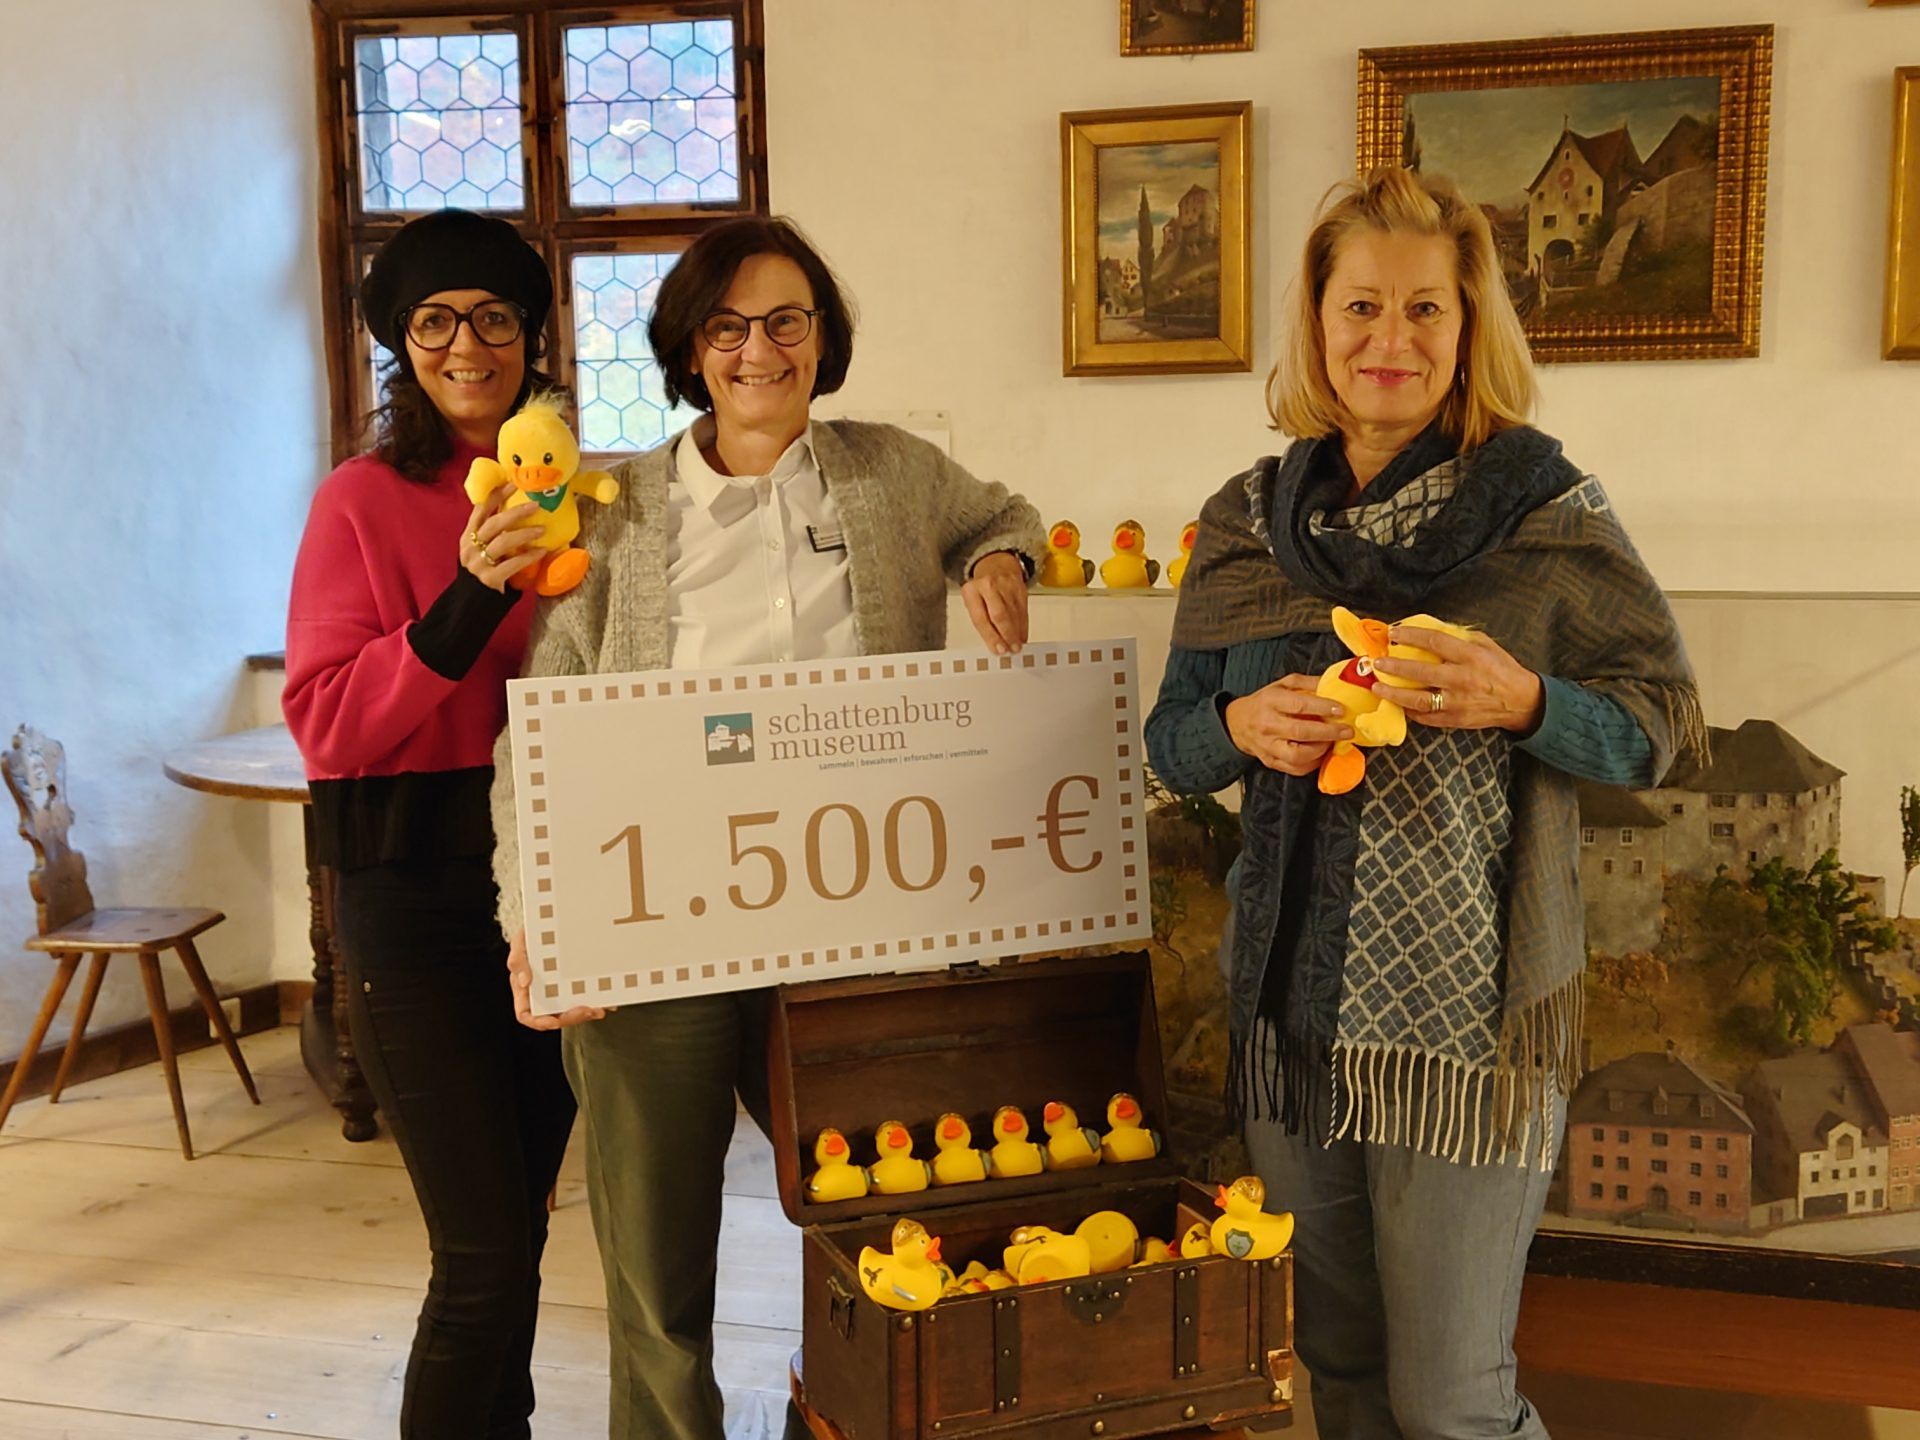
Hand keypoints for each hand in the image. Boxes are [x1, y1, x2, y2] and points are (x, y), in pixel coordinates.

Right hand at [461, 484, 545, 591]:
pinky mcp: (489, 579)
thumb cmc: (482, 570)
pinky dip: (528, 556)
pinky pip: (512, 564)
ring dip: (525, 533)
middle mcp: (470, 547)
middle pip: (493, 523)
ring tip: (542, 529)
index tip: (512, 484)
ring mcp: (478, 564)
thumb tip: (518, 511)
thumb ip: (492, 534)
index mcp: (467, 536)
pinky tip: (542, 552)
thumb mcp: (480, 549)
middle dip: (515, 512)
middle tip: (535, 505)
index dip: (496, 495)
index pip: (480, 510)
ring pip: (503, 542)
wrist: (471, 602)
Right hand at [507, 926, 606, 1029]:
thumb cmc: (530, 935)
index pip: (527, 1015)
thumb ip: (518, 960)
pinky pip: (586, 996)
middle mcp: (542, 994)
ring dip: (587, 1012)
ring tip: (601, 1007)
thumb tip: (524, 982)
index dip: (540, 1022)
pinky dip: (597, 999)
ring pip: (572, 1010)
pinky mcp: (576, 983)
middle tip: (588, 1010)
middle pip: (554, 1016)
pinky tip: (608, 997)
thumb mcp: (520, 943)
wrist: (550, 922)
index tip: (555, 1022)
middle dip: (572, 1017)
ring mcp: (560, 990)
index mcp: (525, 990)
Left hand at [961, 552, 1029, 655]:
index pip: (981, 618)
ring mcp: (1006, 586)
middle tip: (1011, 649)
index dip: (991, 636)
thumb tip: (995, 643)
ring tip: (1017, 646)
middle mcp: (988, 586)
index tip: (998, 649)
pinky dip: (1023, 626)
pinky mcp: (1020, 588)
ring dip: (1016, 633)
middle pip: (999, 615)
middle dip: (1007, 635)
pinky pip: (1023, 611)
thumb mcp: (974, 601)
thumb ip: (982, 620)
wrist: (996, 564)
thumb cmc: (982, 587)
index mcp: (972, 591)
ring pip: (1013, 614)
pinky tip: (1022, 635)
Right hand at [1224, 674, 1353, 774]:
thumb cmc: (1264, 702)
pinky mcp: (1271, 761)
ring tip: (1333, 742)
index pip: (1299, 705)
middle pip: (1300, 732)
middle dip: (1328, 732)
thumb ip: (1307, 683)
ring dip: (1321, 750)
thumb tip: (1333, 684)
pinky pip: (1296, 768)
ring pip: (1298, 755)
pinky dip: (1313, 763)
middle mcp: (1268, 725)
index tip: (1341, 710)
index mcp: (1270, 702)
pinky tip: (1321, 753)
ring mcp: (1268, 746)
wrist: (1238, 723)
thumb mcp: (1282, 685)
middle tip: (1346, 731)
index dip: (1322, 708)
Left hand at [1370, 625, 1544, 733]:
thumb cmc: (1502, 670)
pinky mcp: (1454, 720)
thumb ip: (1459, 637)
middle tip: (1378, 662)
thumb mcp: (1486, 645)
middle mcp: (1462, 679)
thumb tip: (1430, 630)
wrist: (1520, 701)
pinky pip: (1425, 716)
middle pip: (1420, 671)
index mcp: (1471, 656)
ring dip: (1394, 692)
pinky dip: (1409, 709)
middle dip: (1395, 666)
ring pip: (1418, 699)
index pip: (1434, 641)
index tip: (1393, 633)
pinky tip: (1397, 702)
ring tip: (1377, 686)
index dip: (1410, 636)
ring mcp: (1456, 702)